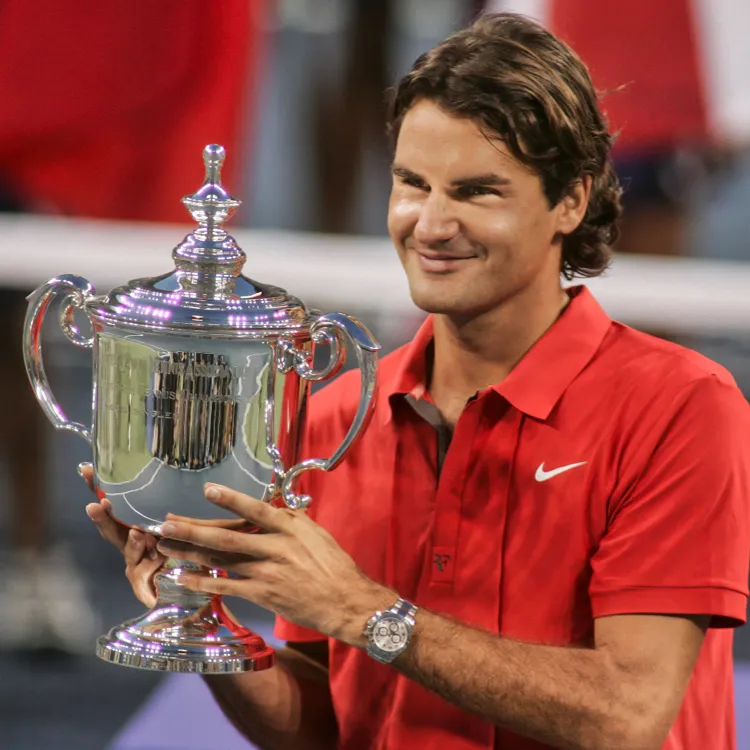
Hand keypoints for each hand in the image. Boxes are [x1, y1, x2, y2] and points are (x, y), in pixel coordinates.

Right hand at [79, 463, 164, 607]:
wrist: (181, 586)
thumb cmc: (178, 546)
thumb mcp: (172, 520)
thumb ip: (163, 504)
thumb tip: (162, 474)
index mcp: (133, 524)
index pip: (113, 506)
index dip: (98, 489)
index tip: (87, 471)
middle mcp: (129, 543)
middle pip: (111, 530)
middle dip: (103, 519)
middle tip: (95, 506)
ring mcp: (134, 564)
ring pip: (129, 552)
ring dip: (132, 543)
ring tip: (137, 534)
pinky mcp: (142, 584)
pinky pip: (144, 574)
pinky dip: (150, 567)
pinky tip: (157, 561)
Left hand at [157, 484, 394, 644]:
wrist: (346, 601)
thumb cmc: (334, 565)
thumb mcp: (316, 533)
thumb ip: (291, 520)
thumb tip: (273, 505)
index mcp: (290, 527)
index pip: (255, 510)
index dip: (230, 500)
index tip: (207, 490)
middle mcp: (276, 547)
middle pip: (227, 537)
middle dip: (193, 529)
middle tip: (166, 523)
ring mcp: (267, 572)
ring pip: (221, 560)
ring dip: (191, 553)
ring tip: (166, 545)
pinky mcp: (264, 595)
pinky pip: (228, 587)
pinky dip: (204, 582)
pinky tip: (185, 577)